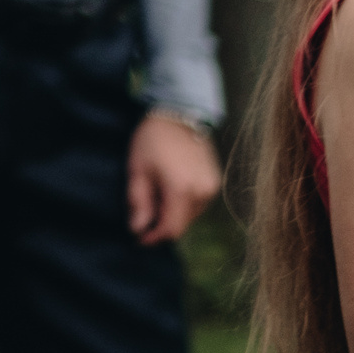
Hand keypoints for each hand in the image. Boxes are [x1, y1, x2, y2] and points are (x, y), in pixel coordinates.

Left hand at [127, 112, 220, 244]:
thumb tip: (138, 229)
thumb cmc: (152, 140)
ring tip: (155, 193)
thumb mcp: (138, 170)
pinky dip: (183, 203)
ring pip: (191, 215)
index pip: (172, 229)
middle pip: (182, 224)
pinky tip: (169, 187)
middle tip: (142, 211)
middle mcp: (203, 192)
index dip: (154, 237)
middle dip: (161, 224)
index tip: (139, 239)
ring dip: (173, 213)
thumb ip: (139, 202)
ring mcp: (212, 187)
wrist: (178, 113)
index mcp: (182, 190)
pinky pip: (199, 203)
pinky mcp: (215, 181)